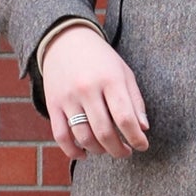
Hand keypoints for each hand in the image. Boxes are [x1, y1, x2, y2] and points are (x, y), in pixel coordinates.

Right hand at [41, 23, 149, 160]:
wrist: (65, 41)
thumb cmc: (101, 59)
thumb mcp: (124, 73)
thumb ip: (135, 101)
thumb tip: (143, 128)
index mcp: (110, 79)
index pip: (125, 118)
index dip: (136, 138)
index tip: (142, 146)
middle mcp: (87, 89)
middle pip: (105, 132)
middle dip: (119, 150)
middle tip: (126, 152)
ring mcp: (68, 98)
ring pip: (84, 137)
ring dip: (100, 151)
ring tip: (108, 149)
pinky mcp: (52, 105)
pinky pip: (61, 136)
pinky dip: (73, 151)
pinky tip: (84, 154)